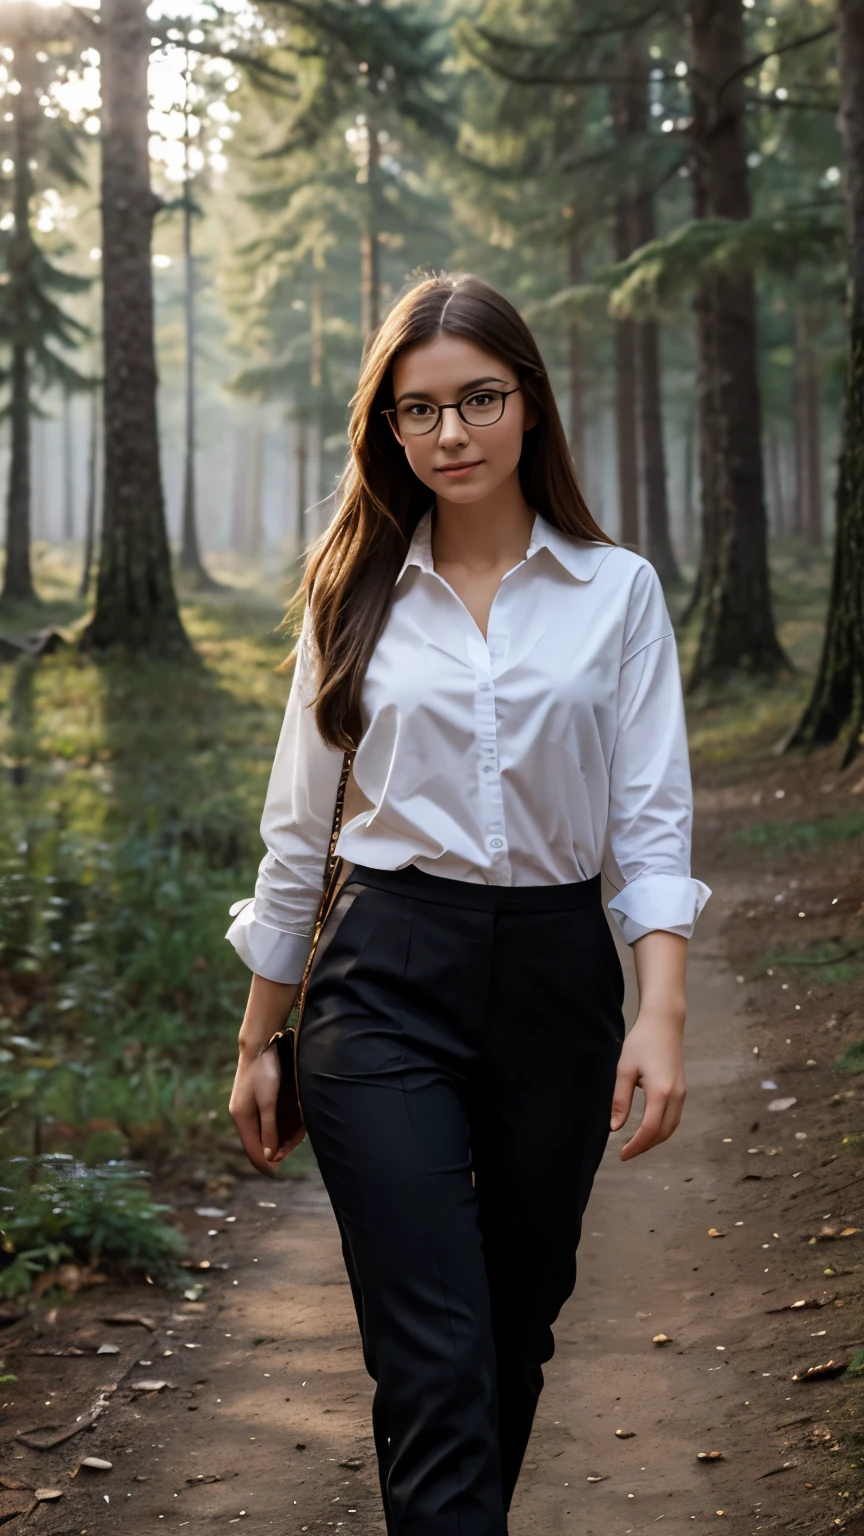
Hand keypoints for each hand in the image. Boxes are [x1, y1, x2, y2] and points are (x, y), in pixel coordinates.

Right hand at [229, 973, 302, 1173]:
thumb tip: (268, 1156)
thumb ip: (269, 1128)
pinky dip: (267, 1131)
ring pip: (256, 1134)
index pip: (252, 1150)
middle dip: (267, 1155)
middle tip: (282, 1165)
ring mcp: (243, 1107)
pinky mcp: (249, 1101)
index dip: (265, 1165)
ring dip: (268, 1144)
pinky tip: (278, 1132)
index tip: (277, 1175)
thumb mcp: (269, 1102)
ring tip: (283, 1151)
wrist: (259, 1044)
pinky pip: (258, 1123)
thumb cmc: (265, 1071)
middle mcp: (239, 1115)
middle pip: (253, 1144)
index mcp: (241, 1117)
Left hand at [609, 1010, 685, 1160]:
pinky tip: (648, 1128)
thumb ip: (620, 1100)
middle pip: (664, 1133)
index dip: (636, 1146)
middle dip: (645, 1146)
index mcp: (661, 1092)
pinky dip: (662, 1128)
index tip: (622, 1155)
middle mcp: (676, 1096)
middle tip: (626, 1153)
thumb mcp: (624, 1069)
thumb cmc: (641, 1042)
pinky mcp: (682, 1089)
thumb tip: (615, 1127)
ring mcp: (682, 1093)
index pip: (650, 1129)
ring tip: (635, 1144)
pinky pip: (674, 1117)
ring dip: (655, 1139)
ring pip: (671, 1127)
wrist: (664, 1023)